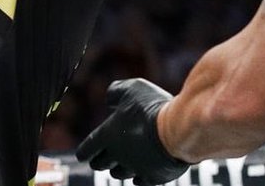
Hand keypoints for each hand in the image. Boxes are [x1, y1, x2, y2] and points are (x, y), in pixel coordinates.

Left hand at [75, 78, 189, 185]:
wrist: (179, 129)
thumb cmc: (153, 108)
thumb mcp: (133, 88)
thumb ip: (116, 92)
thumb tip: (109, 99)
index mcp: (107, 136)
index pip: (86, 150)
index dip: (85, 150)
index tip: (85, 151)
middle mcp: (117, 155)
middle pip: (101, 165)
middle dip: (103, 159)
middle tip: (108, 153)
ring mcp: (134, 168)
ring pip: (120, 173)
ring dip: (122, 166)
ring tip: (131, 157)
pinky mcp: (152, 177)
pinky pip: (140, 180)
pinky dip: (141, 174)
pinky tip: (146, 166)